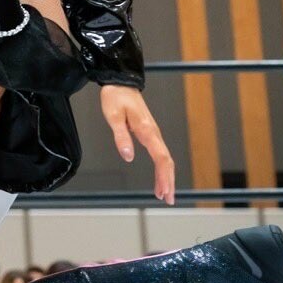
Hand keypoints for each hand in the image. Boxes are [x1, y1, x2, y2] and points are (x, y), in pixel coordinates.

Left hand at [100, 85, 175, 203]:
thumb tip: (128, 156)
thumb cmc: (116, 97)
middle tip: (168, 199)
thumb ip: (121, 136)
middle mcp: (154, 133)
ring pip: (164, 159)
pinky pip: (159, 153)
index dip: (164, 176)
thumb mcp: (113, 116)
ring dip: (166, 176)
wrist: (121, 83)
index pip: (161, 158)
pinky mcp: (149, 133)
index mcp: (147, 130)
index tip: (164, 192)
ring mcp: (153, 134)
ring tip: (163, 194)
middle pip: (167, 161)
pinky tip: (159, 177)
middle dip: (168, 181)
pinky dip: (161, 168)